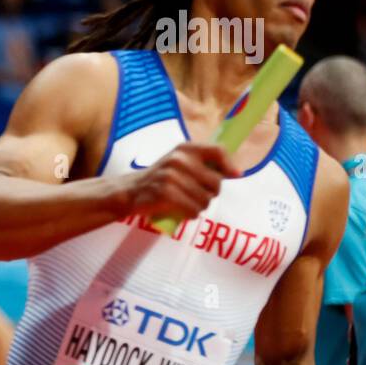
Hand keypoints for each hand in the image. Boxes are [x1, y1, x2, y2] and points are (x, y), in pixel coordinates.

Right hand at [125, 143, 239, 222]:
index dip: (229, 165)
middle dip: (210, 193)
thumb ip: (203, 164)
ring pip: (205, 200)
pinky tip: (181, 211)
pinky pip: (193, 210)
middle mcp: (178, 160)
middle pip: (216, 182)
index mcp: (184, 149)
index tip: (234, 175)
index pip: (217, 151)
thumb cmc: (160, 179)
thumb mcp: (179, 163)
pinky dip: (190, 214)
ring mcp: (171, 176)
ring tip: (186, 204)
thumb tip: (236, 173)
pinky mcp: (165, 194)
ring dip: (199, 207)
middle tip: (195, 195)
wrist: (129, 191)